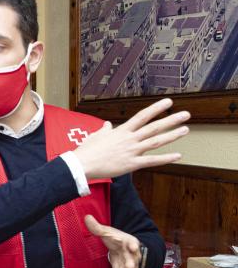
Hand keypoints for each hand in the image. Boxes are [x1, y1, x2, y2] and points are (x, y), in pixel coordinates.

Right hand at [73, 98, 188, 179]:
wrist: (81, 164)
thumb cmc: (86, 151)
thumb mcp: (95, 136)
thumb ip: (104, 130)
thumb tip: (107, 125)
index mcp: (121, 131)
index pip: (142, 116)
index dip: (156, 108)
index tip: (168, 102)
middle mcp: (129, 139)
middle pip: (154, 127)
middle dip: (171, 120)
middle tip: (186, 114)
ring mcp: (132, 151)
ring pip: (156, 141)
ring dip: (172, 135)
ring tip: (185, 129)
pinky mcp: (131, 164)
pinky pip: (151, 161)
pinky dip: (165, 158)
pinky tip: (178, 155)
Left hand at [84, 215, 140, 267]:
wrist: (123, 247)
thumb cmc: (115, 239)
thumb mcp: (107, 232)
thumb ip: (97, 227)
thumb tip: (86, 217)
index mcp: (129, 242)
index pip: (132, 242)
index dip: (133, 244)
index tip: (134, 245)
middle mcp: (133, 255)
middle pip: (134, 259)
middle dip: (132, 263)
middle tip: (129, 267)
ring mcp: (131, 266)